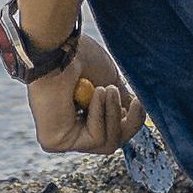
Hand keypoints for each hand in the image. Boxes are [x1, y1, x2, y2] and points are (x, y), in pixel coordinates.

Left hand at [28, 50, 144, 156]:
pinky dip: (99, 116)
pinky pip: (93, 140)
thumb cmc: (79, 57)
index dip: (130, 121)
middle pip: (110, 142)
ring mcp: (60, 137)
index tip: (138, 102)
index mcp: (78, 114)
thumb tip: (130, 115)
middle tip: (135, 103)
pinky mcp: (53, 141)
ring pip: (106, 144)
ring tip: (106, 90)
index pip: (109, 131)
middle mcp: (66, 128)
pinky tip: (92, 95)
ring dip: (113, 114)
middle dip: (129, 124)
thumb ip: (118, 102)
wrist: (60, 49)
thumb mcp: (109, 81)